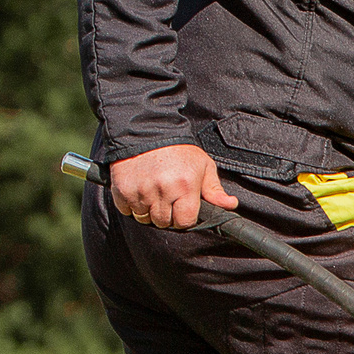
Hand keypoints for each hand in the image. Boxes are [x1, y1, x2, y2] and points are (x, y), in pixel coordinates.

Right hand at [110, 143, 233, 228]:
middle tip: (166, 198)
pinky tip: (139, 190)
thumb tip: (231, 205)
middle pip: (163, 223)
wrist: (146, 131)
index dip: (184, 218)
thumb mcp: (202, 165)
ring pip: (144, 219)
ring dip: (148, 211)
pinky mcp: (122, 189)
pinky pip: (127, 211)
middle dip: (166, 215)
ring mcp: (141, 191)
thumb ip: (214, 190)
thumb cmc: (178, 150)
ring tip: (153, 193)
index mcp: (185, 186)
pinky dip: (132, 205)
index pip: (184, 222)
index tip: (182, 208)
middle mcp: (163, 190)